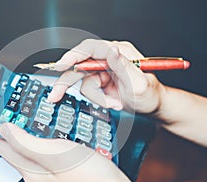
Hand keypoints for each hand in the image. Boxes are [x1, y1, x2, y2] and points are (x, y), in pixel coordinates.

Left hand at [0, 123, 146, 181]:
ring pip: (29, 151)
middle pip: (15, 150)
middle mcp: (37, 175)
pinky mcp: (60, 172)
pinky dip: (41, 140)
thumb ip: (26, 141)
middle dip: (10, 131)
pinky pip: (44, 154)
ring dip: (25, 134)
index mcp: (31, 171)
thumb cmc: (89, 175)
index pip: (2, 147)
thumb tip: (4, 129)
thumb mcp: (54, 153)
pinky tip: (49, 134)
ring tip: (26, 119)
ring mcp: (49, 175)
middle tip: (11, 113)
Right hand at [47, 39, 163, 113]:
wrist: (151, 107)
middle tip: (55, 94)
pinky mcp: (99, 82)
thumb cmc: (150, 95)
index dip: (73, 56)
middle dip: (67, 82)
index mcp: (119, 52)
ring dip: (96, 97)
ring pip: (83, 82)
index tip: (61, 66)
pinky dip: (98, 100)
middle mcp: (108, 59)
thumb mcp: (139, 84)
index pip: (90, 49)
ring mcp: (102, 71)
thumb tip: (112, 50)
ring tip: (113, 103)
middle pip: (79, 65)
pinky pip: (88, 91)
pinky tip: (113, 103)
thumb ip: (124, 67)